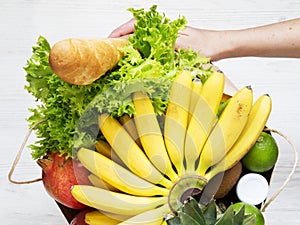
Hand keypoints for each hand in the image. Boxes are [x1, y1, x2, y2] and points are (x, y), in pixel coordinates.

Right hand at [109, 19, 224, 60]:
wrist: (221, 46)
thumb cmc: (205, 46)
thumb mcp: (180, 48)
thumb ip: (159, 48)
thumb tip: (139, 51)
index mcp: (163, 27)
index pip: (134, 25)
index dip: (119, 32)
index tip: (108, 40)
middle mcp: (162, 30)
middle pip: (135, 31)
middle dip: (121, 39)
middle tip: (110, 51)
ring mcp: (166, 38)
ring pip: (142, 39)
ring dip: (130, 46)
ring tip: (120, 56)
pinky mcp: (170, 45)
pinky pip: (151, 47)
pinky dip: (141, 52)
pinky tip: (139, 59)